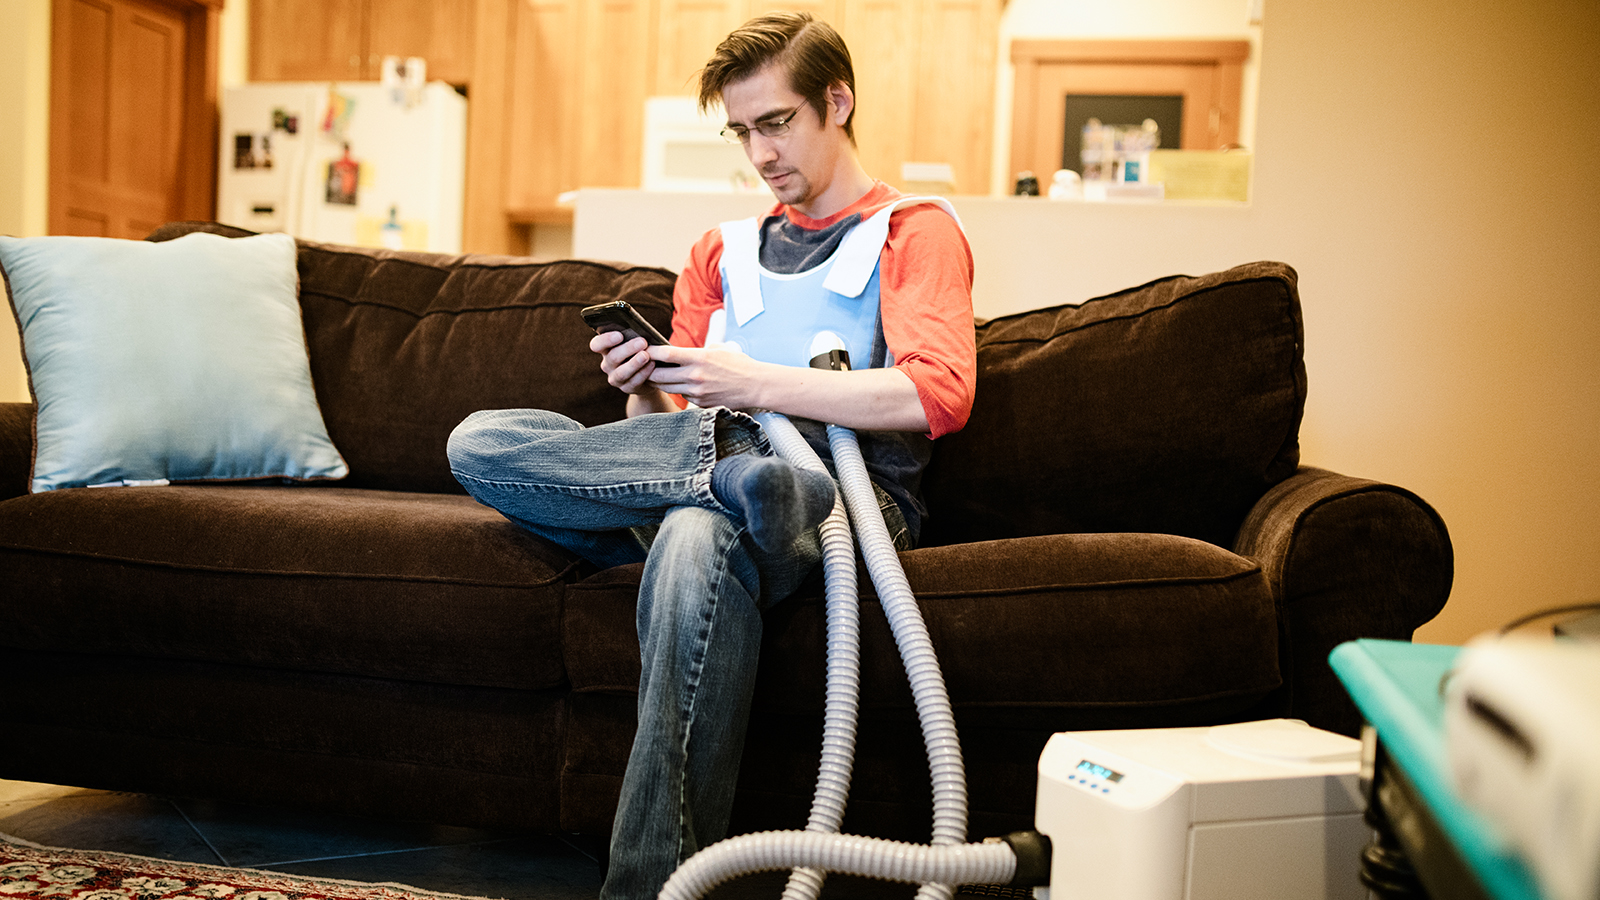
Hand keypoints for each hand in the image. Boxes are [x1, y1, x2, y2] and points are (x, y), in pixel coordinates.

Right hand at [591, 330, 664, 396]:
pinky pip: (633, 382)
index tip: (619, 335)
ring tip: (646, 355)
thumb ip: (634, 336)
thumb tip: (641, 329)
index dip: (606, 340)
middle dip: (628, 349)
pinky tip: (652, 364)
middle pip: (613, 357)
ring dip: (634, 363)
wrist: (649, 373)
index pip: (597, 345)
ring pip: (621, 372)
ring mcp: (615, 378)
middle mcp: (607, 364)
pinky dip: (643, 373)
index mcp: (606, 349)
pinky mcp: (626, 388)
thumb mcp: (635, 341)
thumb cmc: (640, 350)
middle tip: (642, 342)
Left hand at [644, 345, 770, 409]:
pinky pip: (683, 396)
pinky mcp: (700, 403)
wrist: (756, 386)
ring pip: (668, 388)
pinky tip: (680, 385)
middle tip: (645, 365)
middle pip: (660, 375)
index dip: (652, 351)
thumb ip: (699, 350)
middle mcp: (695, 376)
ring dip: (660, 382)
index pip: (666, 354)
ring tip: (657, 375)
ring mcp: (697, 392)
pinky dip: (679, 390)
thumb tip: (682, 351)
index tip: (645, 349)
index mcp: (699, 358)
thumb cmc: (740, 365)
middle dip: (649, 370)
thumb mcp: (719, 349)